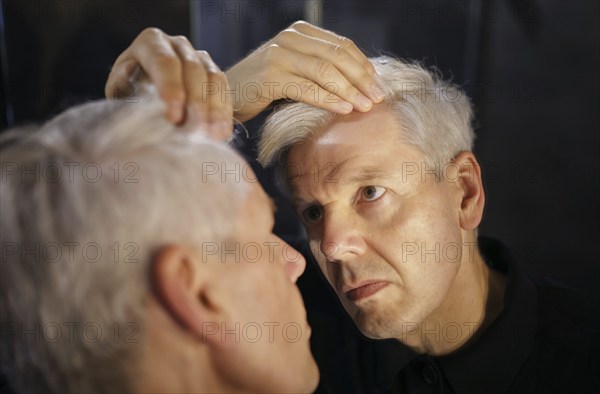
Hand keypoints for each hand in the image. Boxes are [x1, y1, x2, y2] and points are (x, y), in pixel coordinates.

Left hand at [105, 28, 231, 139]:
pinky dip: (223, 113)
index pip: (164, 61)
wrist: (146, 99)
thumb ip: (124, 85)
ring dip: (213, 110)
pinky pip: (225, 91)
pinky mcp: (215, 75)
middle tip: (193, 130)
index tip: (172, 117)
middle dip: (194, 102)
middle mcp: (178, 44)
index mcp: (151, 42)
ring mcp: (200, 58)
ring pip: (213, 79)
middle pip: (193, 69)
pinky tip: (221, 133)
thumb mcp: (120, 90)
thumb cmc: (129, 95)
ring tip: (209, 136)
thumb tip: (133, 75)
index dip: (171, 89)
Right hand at [226, 21, 384, 121]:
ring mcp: (279, 55)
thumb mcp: (295, 69)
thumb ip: (319, 67)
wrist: (228, 94)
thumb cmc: (266, 87)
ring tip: (366, 106)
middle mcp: (290, 38)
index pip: (341, 44)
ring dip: (350, 90)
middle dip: (362, 78)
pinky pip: (307, 88)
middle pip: (337, 56)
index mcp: (300, 32)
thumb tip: (361, 82)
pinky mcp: (270, 76)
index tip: (378, 83)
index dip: (363, 64)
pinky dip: (329, 99)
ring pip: (325, 71)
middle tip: (379, 97)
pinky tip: (344, 109)